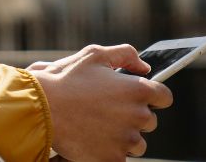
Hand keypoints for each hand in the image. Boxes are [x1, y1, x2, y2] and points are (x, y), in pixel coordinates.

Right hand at [30, 44, 172, 161]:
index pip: (164, 96)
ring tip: (97, 125)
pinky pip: (121, 157)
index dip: (153, 95)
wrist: (40, 107)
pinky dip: (109, 150)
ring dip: (124, 136)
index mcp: (138, 89)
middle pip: (150, 121)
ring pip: (137, 142)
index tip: (139, 97)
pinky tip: (92, 138)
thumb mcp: (94, 55)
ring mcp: (127, 140)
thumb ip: (125, 54)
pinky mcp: (114, 158)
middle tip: (106, 110)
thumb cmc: (66, 79)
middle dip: (133, 116)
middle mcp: (138, 116)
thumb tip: (145, 66)